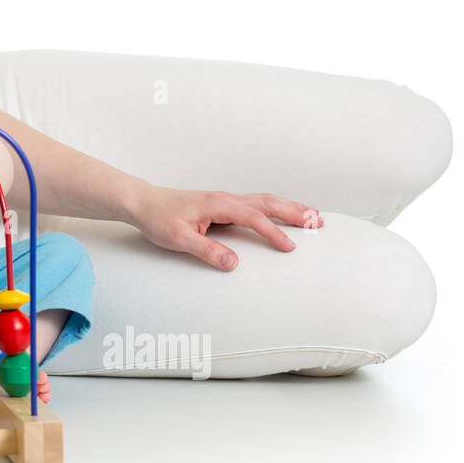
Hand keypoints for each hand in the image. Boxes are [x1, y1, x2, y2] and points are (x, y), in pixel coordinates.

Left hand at [129, 187, 322, 270]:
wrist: (144, 203)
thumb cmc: (159, 218)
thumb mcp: (179, 239)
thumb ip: (206, 250)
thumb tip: (233, 263)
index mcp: (218, 205)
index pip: (253, 218)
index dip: (273, 233)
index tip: (290, 247)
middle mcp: (226, 199)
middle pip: (267, 203)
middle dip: (294, 212)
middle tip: (319, 222)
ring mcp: (225, 201)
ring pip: (264, 201)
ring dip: (288, 207)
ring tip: (312, 216)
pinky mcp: (223, 205)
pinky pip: (255, 205)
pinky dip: (274, 208)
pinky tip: (282, 215)